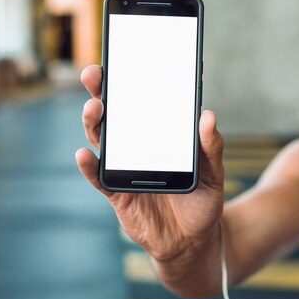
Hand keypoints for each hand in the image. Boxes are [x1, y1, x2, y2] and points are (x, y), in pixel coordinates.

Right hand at [75, 65, 224, 260]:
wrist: (193, 238)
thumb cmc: (203, 198)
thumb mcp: (214, 172)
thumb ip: (211, 147)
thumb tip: (208, 116)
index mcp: (159, 135)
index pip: (141, 103)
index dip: (129, 82)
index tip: (121, 59)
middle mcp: (136, 146)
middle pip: (113, 115)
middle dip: (101, 92)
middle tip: (95, 74)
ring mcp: (124, 168)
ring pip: (101, 141)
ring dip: (93, 123)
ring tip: (94, 108)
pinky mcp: (117, 194)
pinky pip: (99, 178)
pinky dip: (89, 167)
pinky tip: (85, 156)